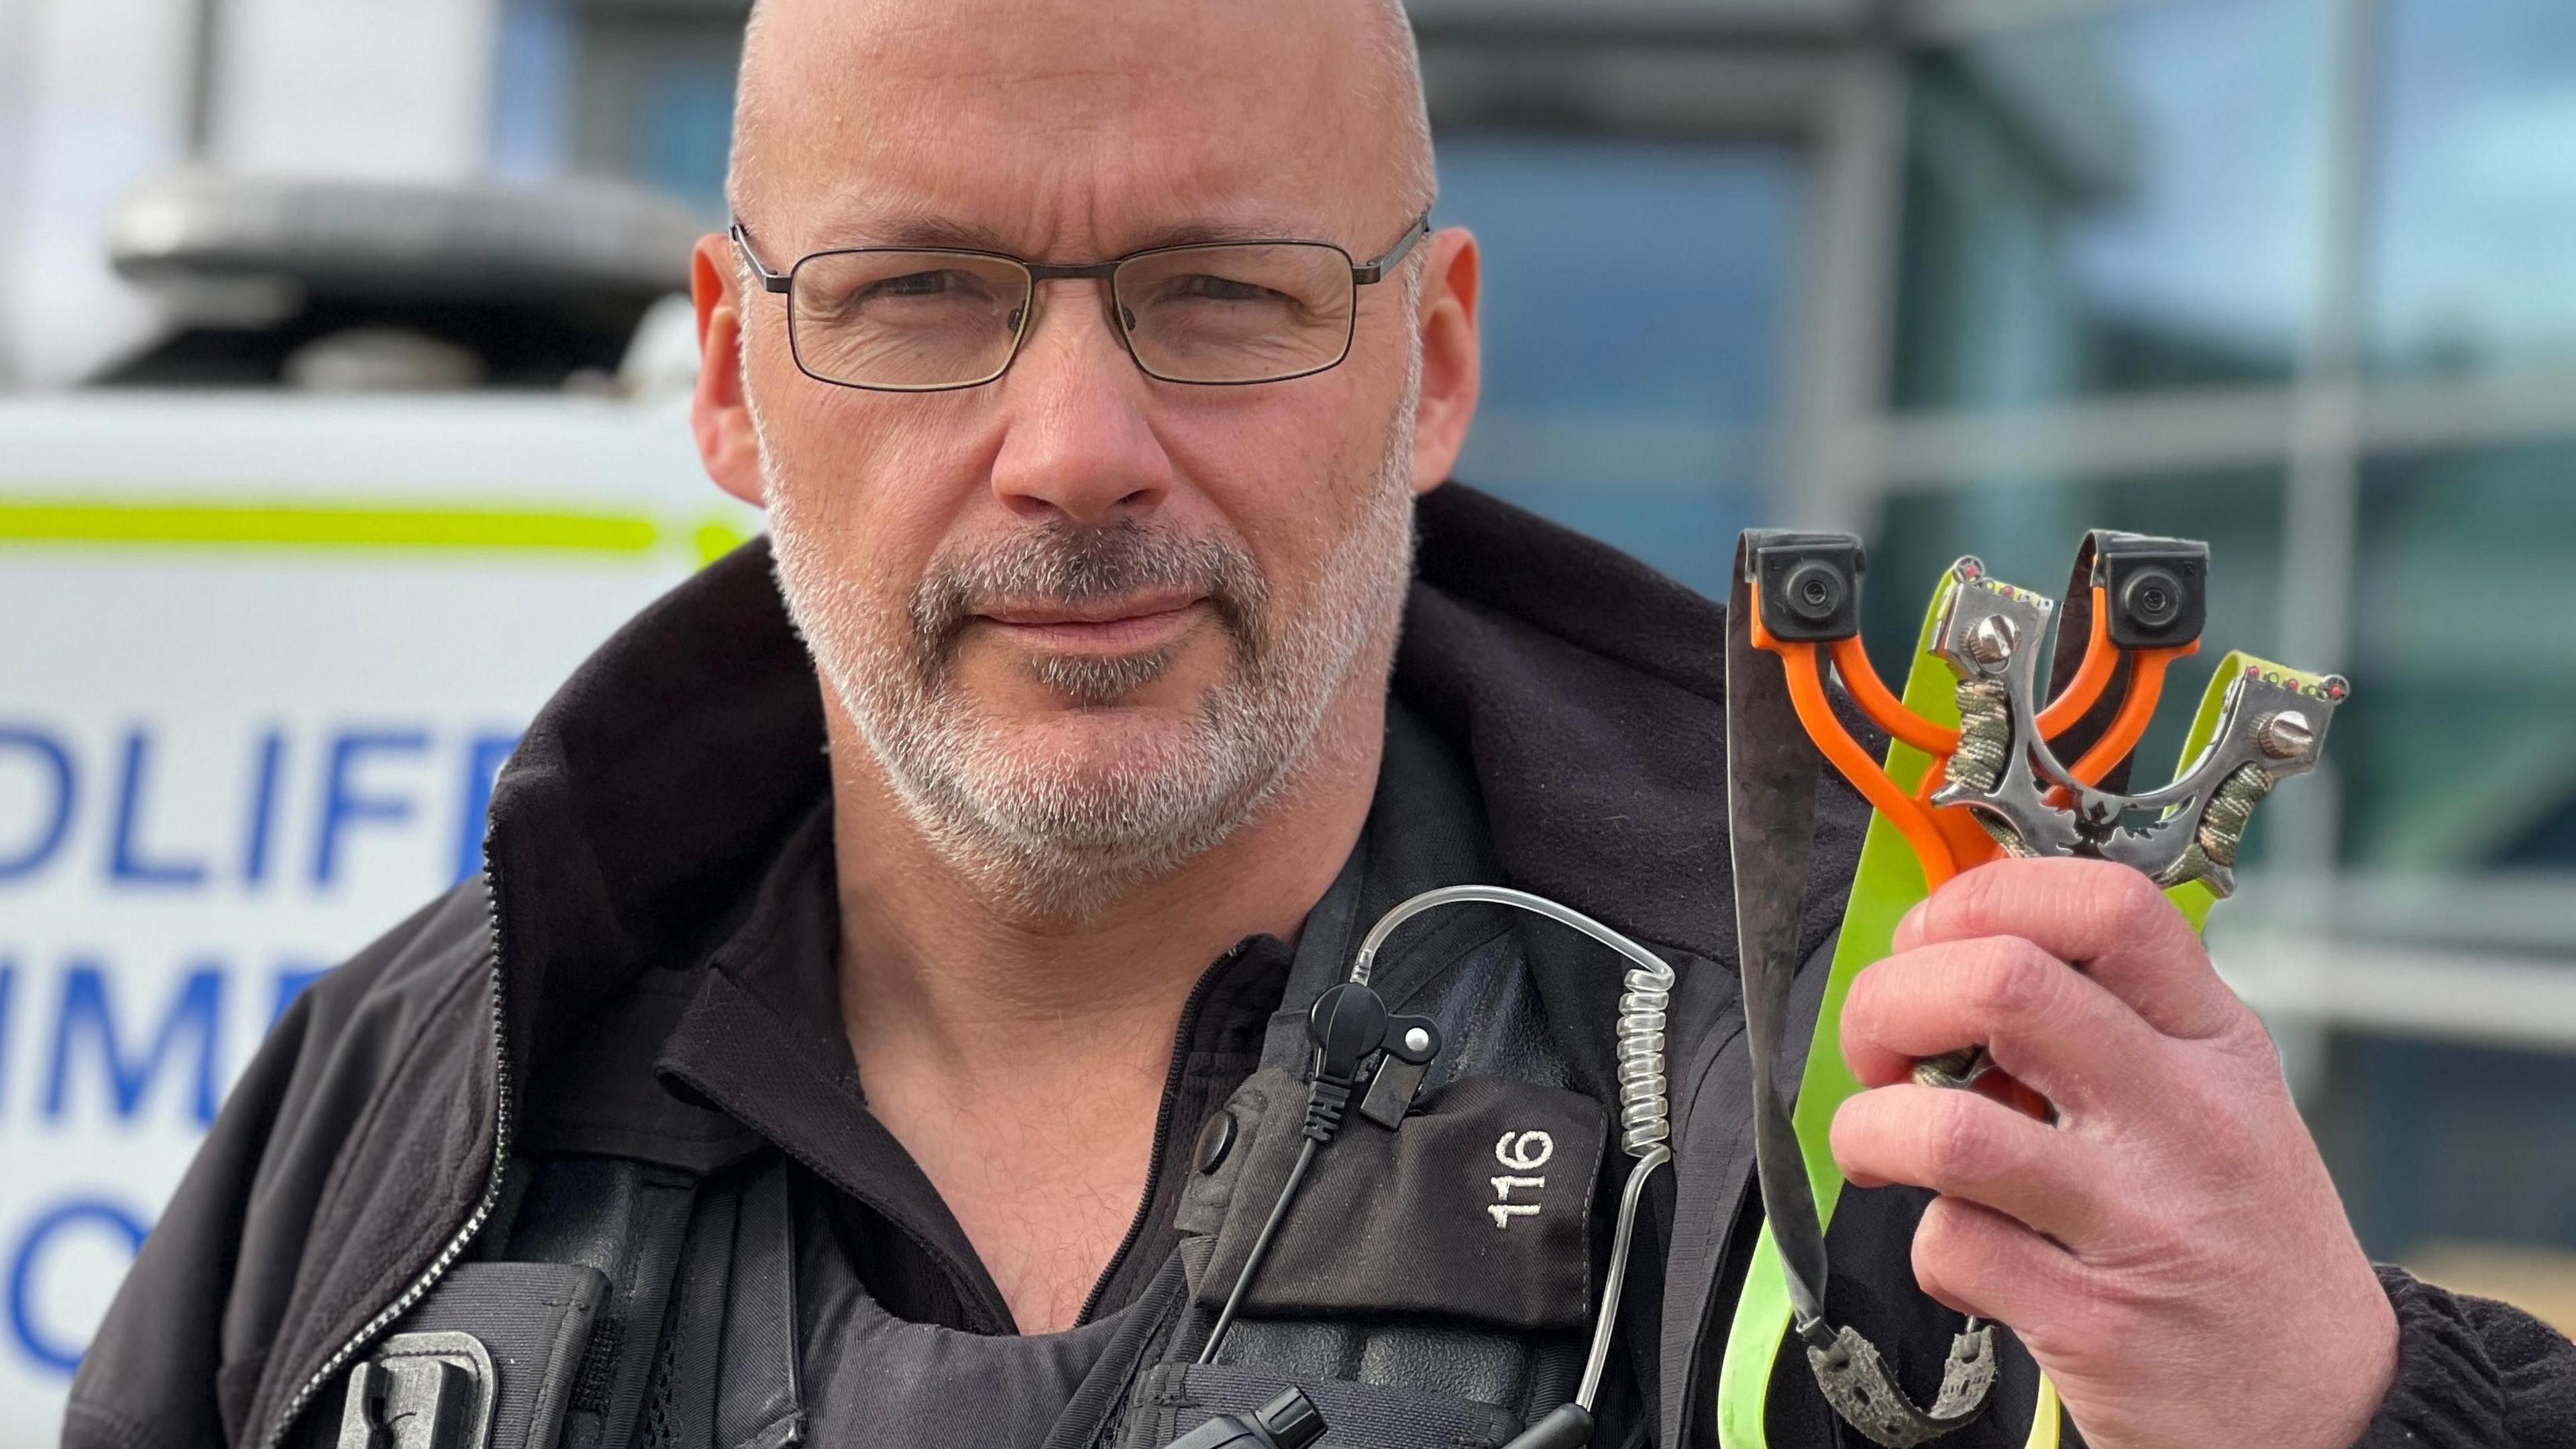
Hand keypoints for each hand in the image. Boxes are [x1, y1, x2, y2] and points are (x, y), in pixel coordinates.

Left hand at [1827, 858, 2395, 1448]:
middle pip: (2001, 986)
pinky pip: (1951, 1248)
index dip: (1983, 900)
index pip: (2106, 906)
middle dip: (1891, 1000)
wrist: (2332, 1410)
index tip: (1933, 944)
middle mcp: (2186, 1118)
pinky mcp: (2092, 1322)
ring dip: (1871, 1128)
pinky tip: (1968, 1256)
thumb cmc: (2241, 1237)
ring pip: (1947, 1128)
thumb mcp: (2219, 1100)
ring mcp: (2140, 1221)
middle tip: (1880, 1048)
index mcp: (2216, 1043)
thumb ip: (2109, 1023)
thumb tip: (1952, 959)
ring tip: (1881, 1148)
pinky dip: (1929, 1247)